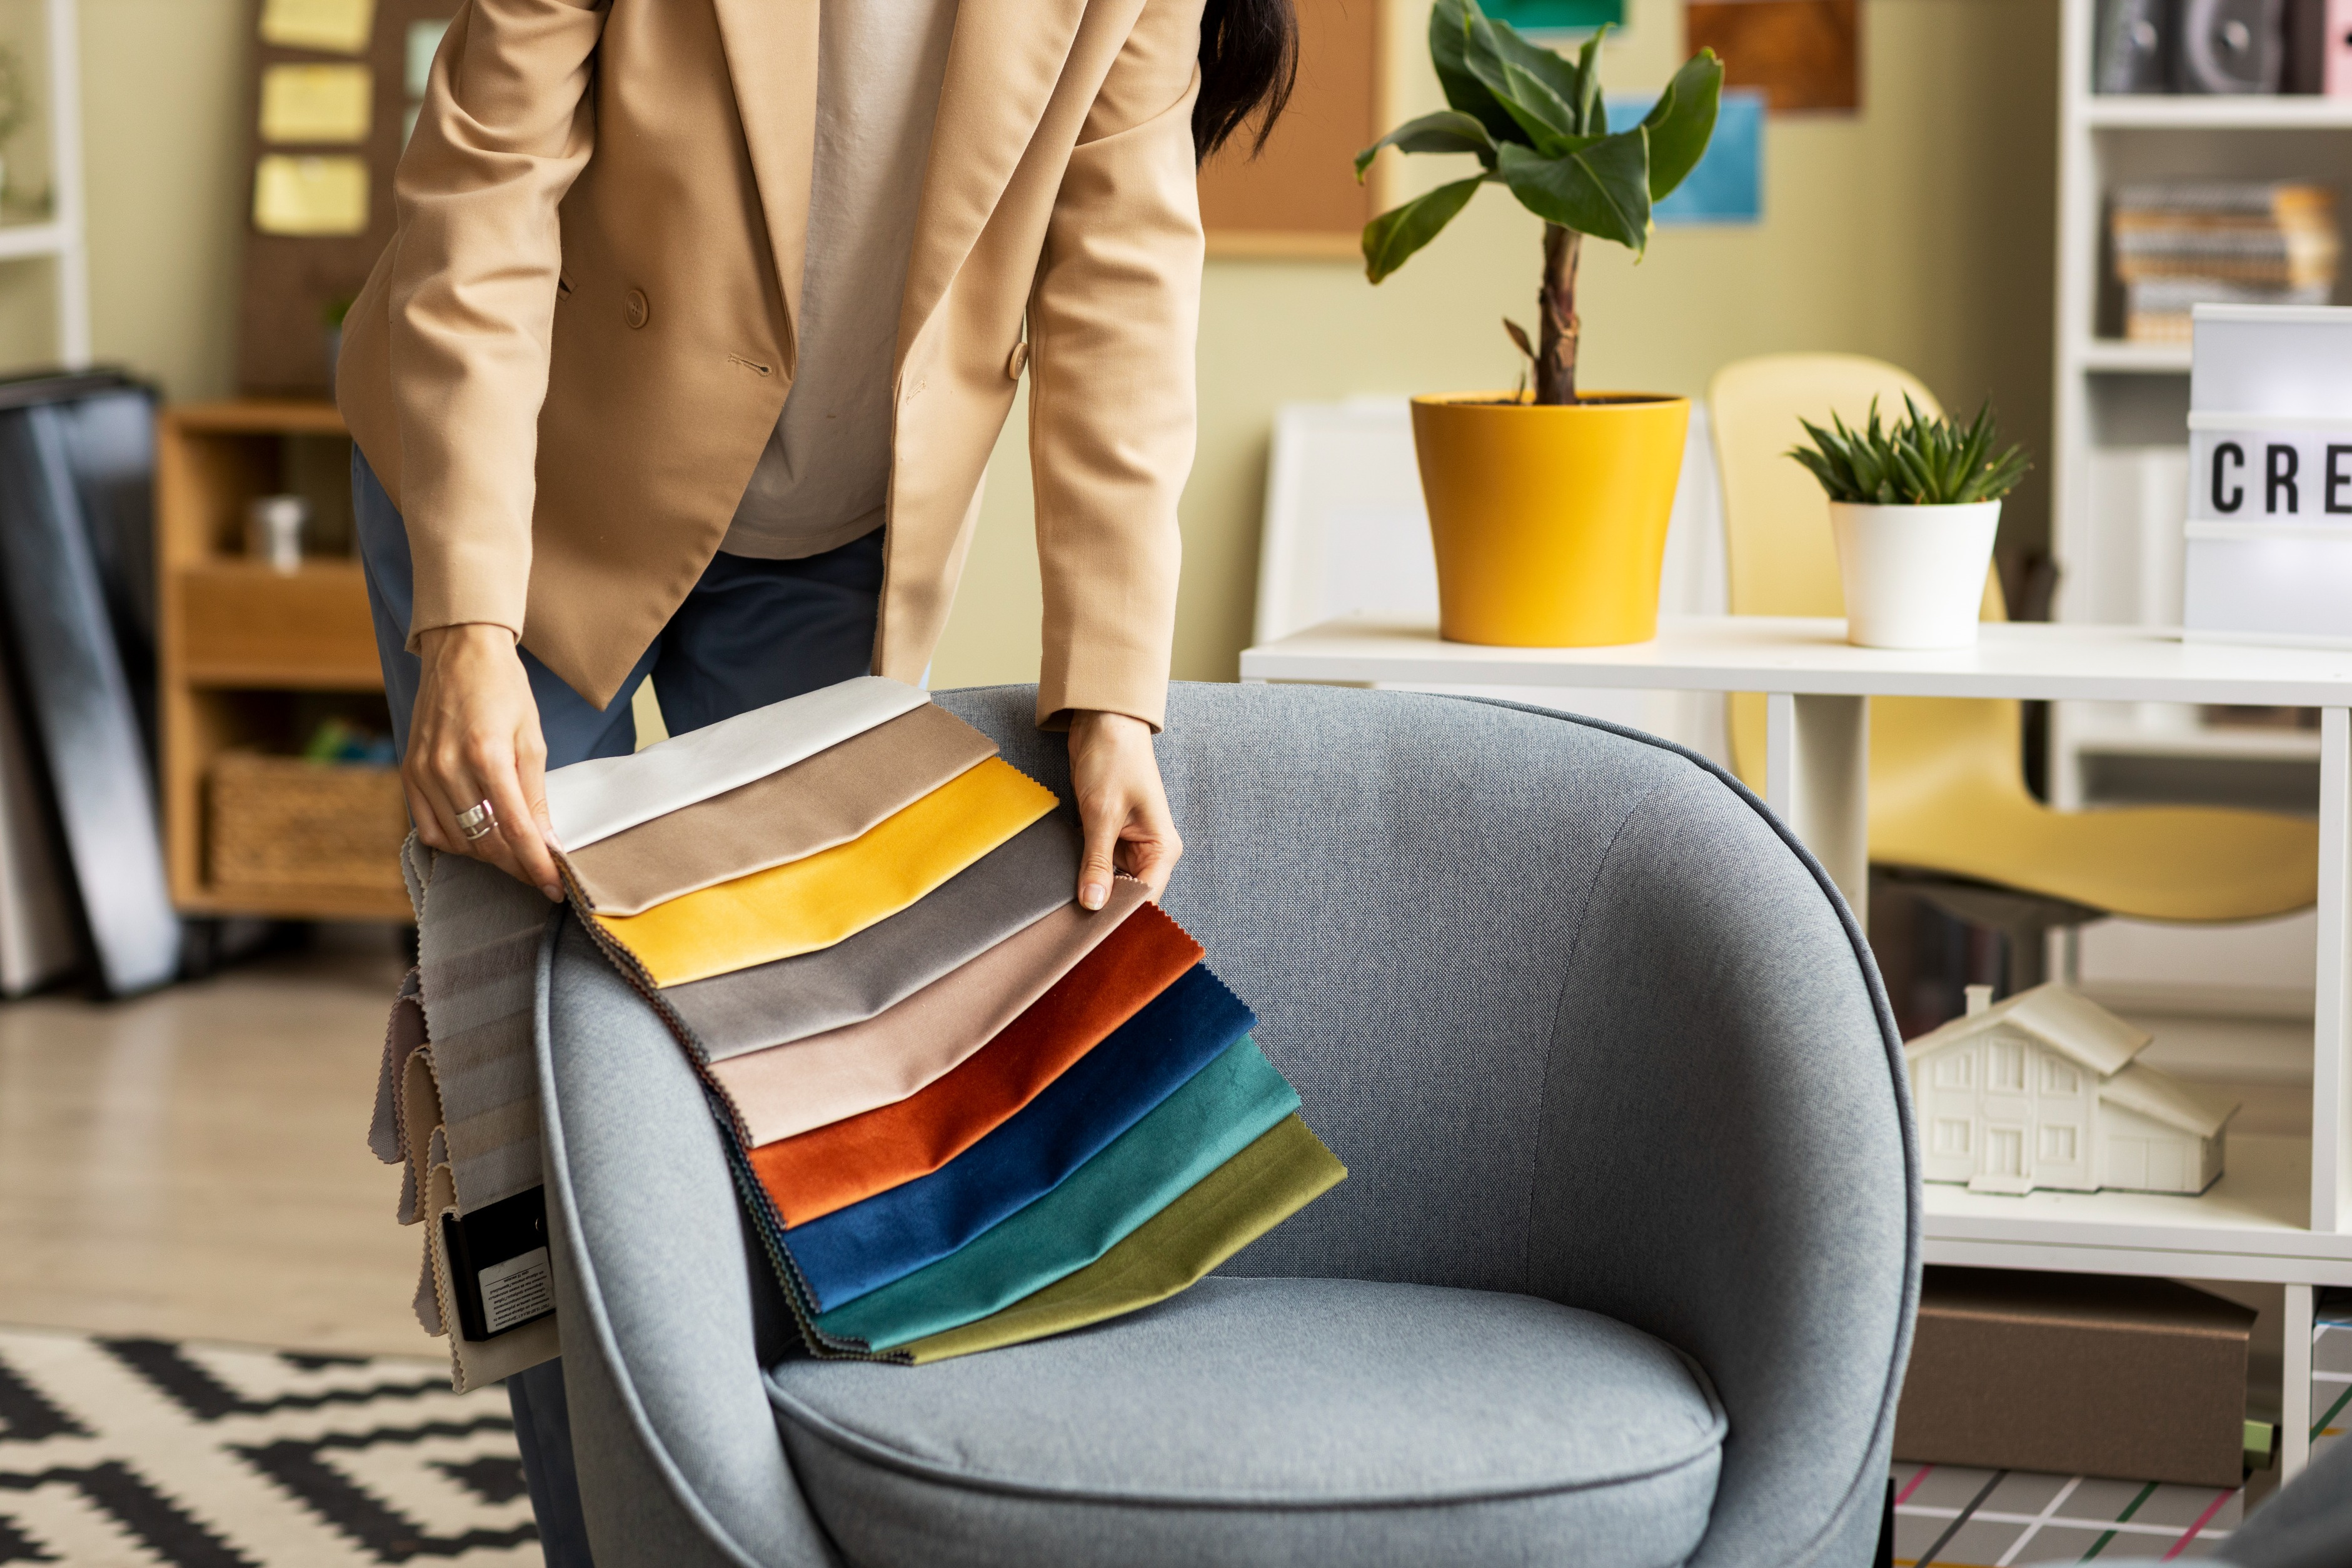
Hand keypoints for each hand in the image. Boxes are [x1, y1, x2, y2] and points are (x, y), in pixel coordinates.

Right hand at [405, 623, 563, 900]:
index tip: (555, 887)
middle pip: (486, 842)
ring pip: (458, 841)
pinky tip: (477, 838)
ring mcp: (423, 772)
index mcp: (487, 756)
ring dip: (489, 856)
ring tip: (514, 855)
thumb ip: (535, 795)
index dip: (537, 865)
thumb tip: (546, 843)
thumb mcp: (532, 739)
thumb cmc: (504, 689)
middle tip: (540, 875)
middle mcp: (448, 768)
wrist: (460, 651)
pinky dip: (455, 842)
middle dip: (517, 865)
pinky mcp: (408, 773)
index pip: (516, 830)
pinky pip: (429, 828)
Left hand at [1067, 710, 1181, 908]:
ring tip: (1063, 909)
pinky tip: (1062, 884)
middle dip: (1103, 906)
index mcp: (1162, 848)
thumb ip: (1098, 862)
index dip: (1120, 915)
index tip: (1091, 932)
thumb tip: (1094, 904)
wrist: (1102, 722)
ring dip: (1090, 889)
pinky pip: (1096, 864)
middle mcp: (1149, 850)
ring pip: (1110, 882)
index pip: (1145, 897)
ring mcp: (1128, 843)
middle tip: (1072, 926)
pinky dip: (1082, 872)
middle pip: (1128, 894)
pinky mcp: (1108, 835)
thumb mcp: (1102, 814)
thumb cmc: (1114, 759)